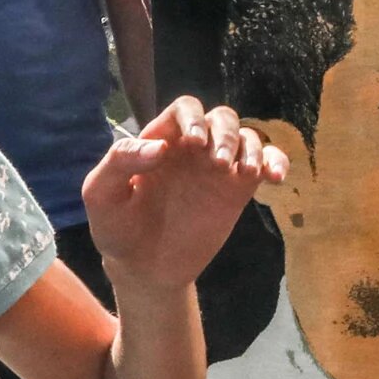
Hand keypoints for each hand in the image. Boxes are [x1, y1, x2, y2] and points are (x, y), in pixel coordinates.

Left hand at [85, 96, 285, 293]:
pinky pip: (265, 164)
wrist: (143, 269)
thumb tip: (160, 147)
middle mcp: (193, 148)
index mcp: (161, 139)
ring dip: (251, 149)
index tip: (195, 143)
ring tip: (245, 174)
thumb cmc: (117, 228)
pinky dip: (276, 163)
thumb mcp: (101, 194)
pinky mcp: (237, 190)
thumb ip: (120, 162)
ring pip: (246, 137)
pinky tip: (275, 178)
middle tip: (217, 164)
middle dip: (224, 134)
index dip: (194, 118)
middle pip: (221, 118)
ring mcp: (218, 168)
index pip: (185, 109)